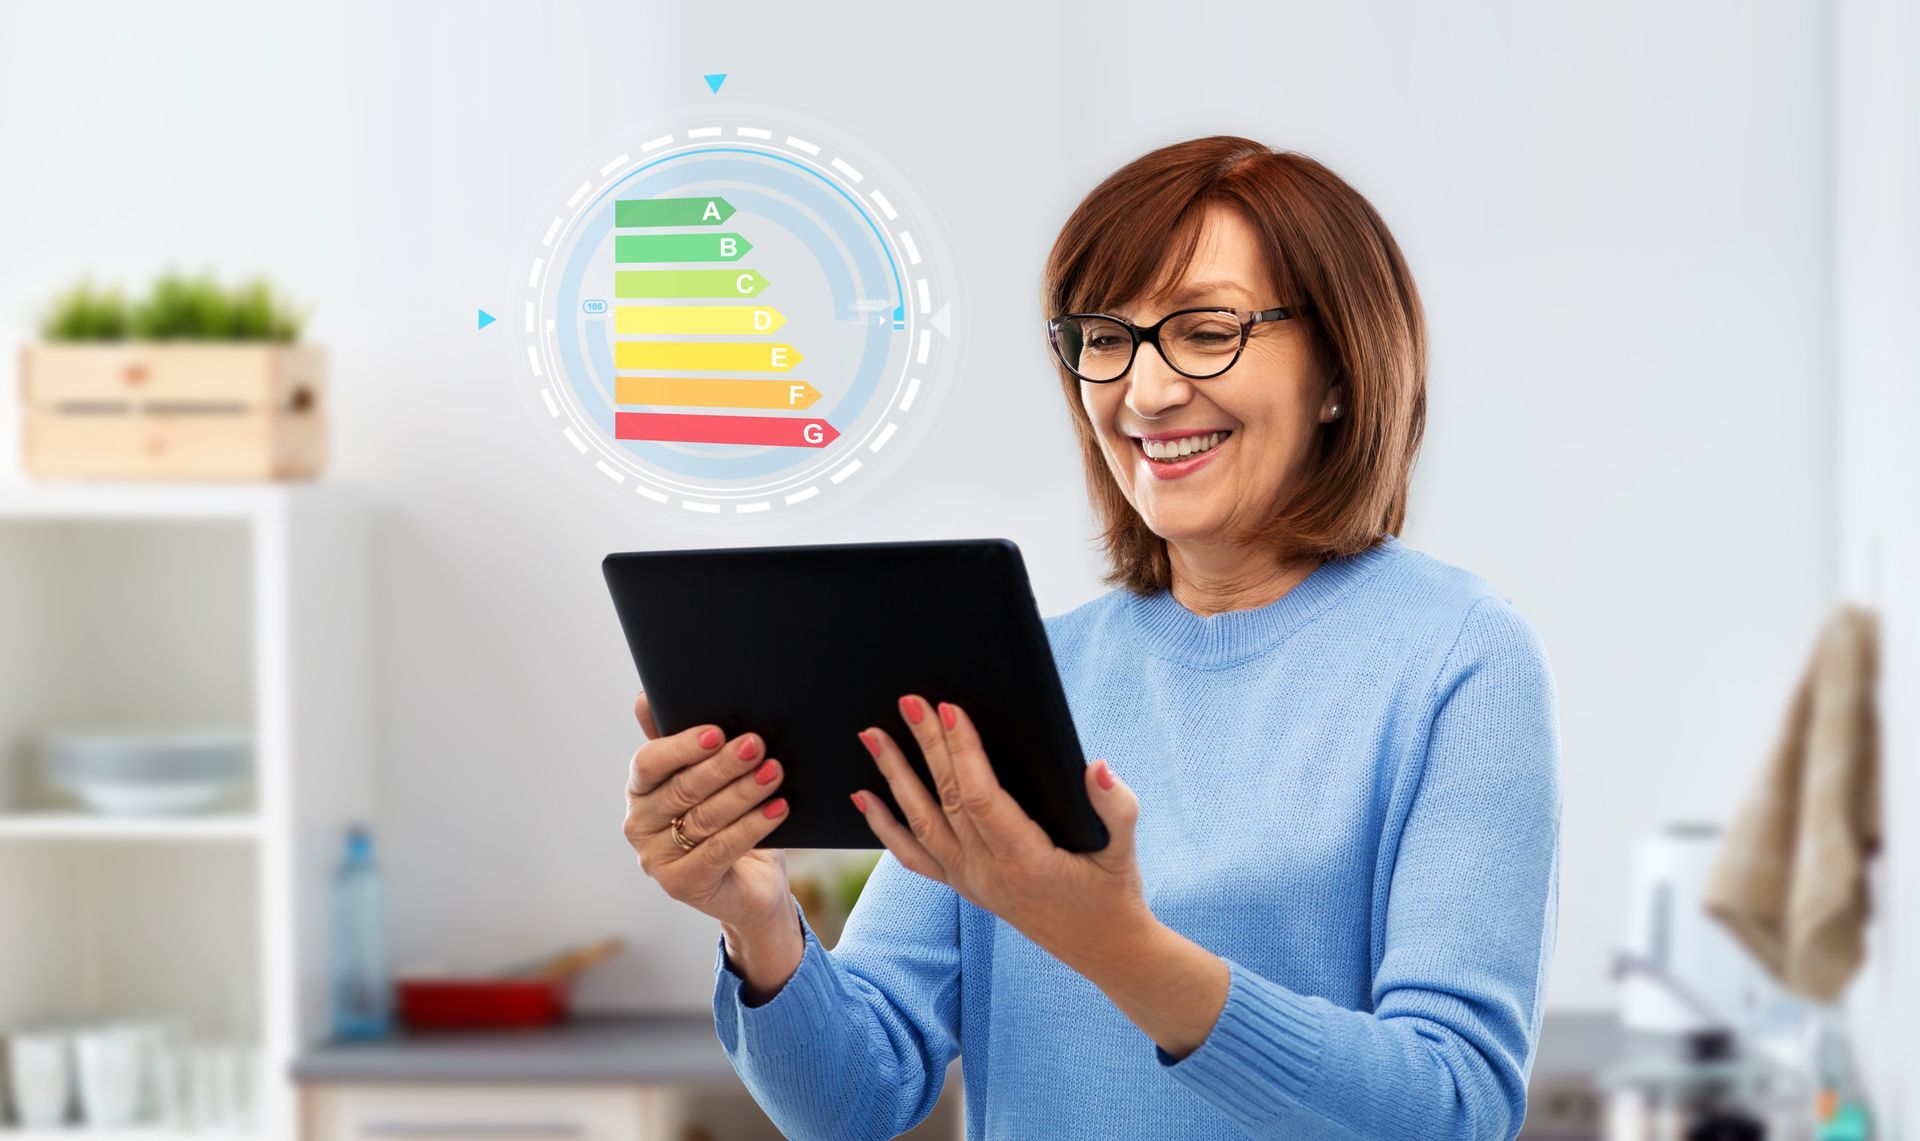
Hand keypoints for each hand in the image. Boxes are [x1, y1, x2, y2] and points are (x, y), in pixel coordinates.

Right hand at [622, 690, 793, 931]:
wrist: (751, 885)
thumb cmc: (729, 821)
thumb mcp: (711, 779)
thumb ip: (687, 743)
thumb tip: (645, 698)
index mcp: (639, 790)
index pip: (649, 763)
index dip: (681, 746)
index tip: (716, 732)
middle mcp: (638, 825)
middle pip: (682, 789)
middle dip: (723, 765)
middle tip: (757, 745)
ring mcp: (655, 859)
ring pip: (705, 818)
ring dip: (744, 791)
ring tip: (774, 772)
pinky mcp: (681, 885)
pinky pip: (721, 849)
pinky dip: (752, 826)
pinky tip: (777, 808)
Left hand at [849, 694, 1149, 968]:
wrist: (1102, 951)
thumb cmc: (1115, 894)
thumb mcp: (1125, 852)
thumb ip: (1117, 807)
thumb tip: (1096, 767)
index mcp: (1026, 862)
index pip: (981, 798)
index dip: (963, 753)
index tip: (951, 710)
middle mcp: (988, 874)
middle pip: (946, 800)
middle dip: (926, 746)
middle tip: (907, 701)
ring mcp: (970, 882)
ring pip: (921, 823)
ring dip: (895, 776)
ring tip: (872, 735)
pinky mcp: (964, 886)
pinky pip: (914, 856)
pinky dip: (885, 826)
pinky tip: (864, 797)